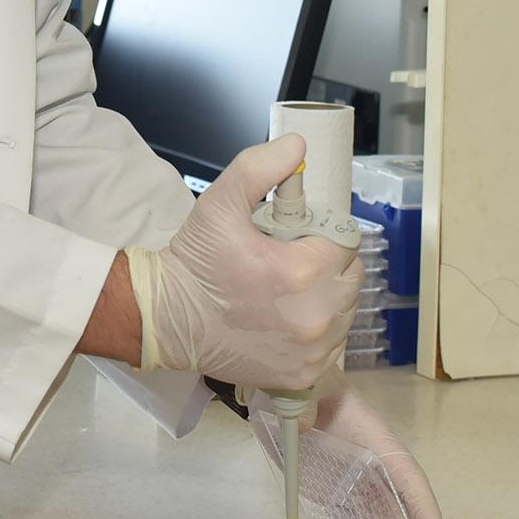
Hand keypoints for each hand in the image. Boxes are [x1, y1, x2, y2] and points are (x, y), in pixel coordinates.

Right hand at [121, 135, 361, 392]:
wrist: (167, 319)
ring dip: (327, 298)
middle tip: (292, 261)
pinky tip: (288, 320)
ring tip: (289, 291)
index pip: (345, 242)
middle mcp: (316, 315)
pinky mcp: (302, 374)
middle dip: (328, 265)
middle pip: (350, 278)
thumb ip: (260, 168)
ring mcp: (311, 349)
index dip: (323, 236)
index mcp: (304, 271)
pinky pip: (332, 345)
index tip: (297, 239)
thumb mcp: (220, 203)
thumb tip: (298, 145)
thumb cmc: (196, 261)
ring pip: (345, 312)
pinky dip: (318, 332)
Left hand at [254, 384, 447, 518]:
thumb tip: (304, 425)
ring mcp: (354, 481)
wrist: (288, 389)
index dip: (425, 511)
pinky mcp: (334, 491)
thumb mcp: (308, 384)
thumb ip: (306, 401)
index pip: (408, 477)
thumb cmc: (307, 382)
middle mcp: (372, 466)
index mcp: (375, 439)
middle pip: (391, 513)